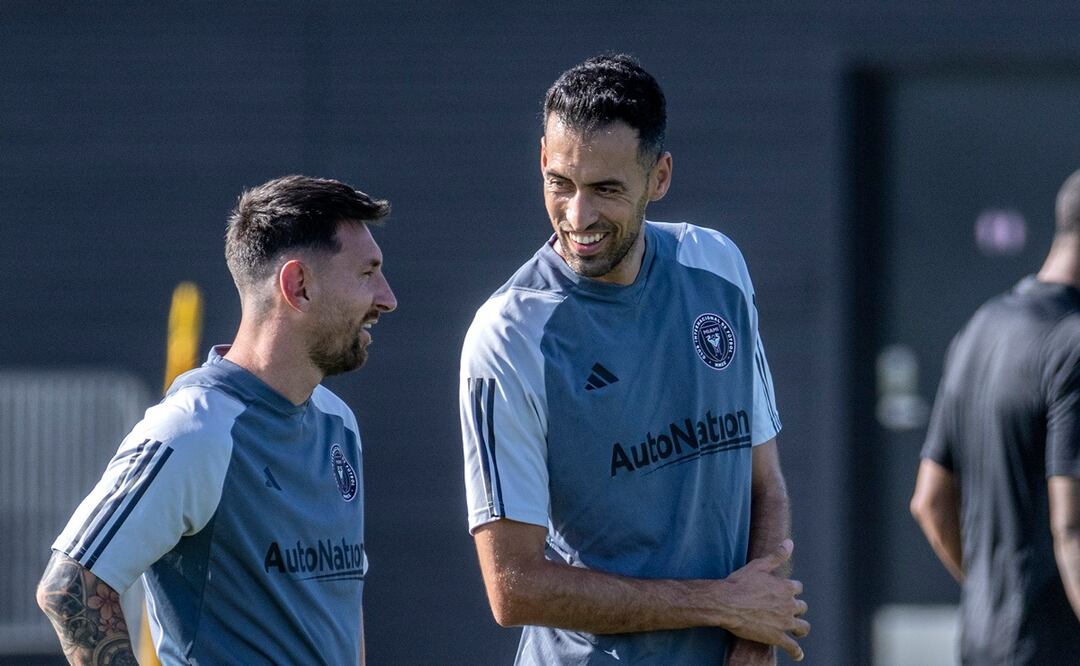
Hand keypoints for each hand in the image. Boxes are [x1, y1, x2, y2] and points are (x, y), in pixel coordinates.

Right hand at [718, 539, 809, 660]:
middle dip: (796, 608)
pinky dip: (796, 652)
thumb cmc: (740, 583)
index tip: (786, 591)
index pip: (797, 588)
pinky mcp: (777, 637)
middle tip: (789, 610)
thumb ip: (776, 555)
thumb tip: (790, 542)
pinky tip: (798, 655)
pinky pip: (792, 647)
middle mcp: (789, 604)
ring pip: (802, 627)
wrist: (727, 603)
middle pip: (801, 607)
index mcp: (786, 587)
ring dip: (801, 628)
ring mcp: (784, 622)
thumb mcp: (758, 566)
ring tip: (799, 630)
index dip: (791, 589)